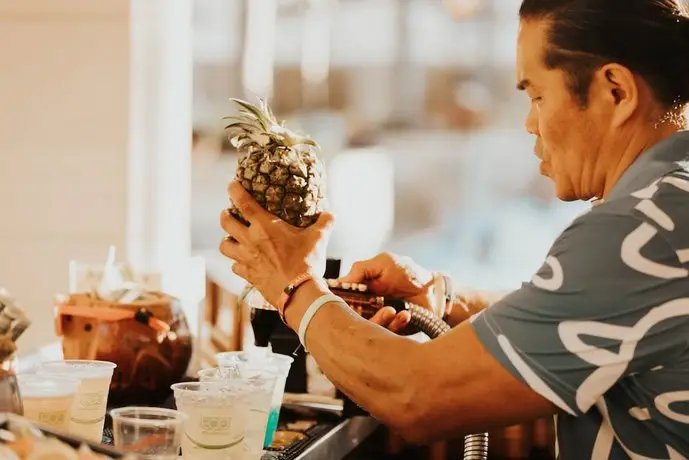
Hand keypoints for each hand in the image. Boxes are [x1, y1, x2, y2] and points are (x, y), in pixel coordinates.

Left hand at [219, 181, 334, 306]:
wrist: (299, 293)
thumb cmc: (307, 263)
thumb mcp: (319, 239)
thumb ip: (324, 223)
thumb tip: (330, 214)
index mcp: (265, 226)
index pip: (244, 203)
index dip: (235, 190)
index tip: (231, 184)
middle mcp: (250, 240)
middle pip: (226, 223)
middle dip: (225, 215)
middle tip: (229, 213)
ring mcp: (247, 259)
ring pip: (224, 246)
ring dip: (226, 240)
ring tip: (232, 238)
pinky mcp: (248, 275)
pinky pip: (234, 266)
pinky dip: (236, 262)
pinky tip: (243, 262)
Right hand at [338, 253, 435, 332]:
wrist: (433, 288)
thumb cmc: (408, 272)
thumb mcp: (383, 262)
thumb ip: (361, 269)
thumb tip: (339, 282)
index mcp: (359, 291)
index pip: (340, 301)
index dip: (339, 304)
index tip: (344, 303)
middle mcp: (365, 308)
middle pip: (351, 319)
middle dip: (358, 316)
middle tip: (368, 309)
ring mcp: (378, 320)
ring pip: (368, 329)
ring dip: (379, 320)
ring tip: (391, 310)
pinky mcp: (391, 331)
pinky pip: (388, 334)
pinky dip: (396, 324)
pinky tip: (405, 314)